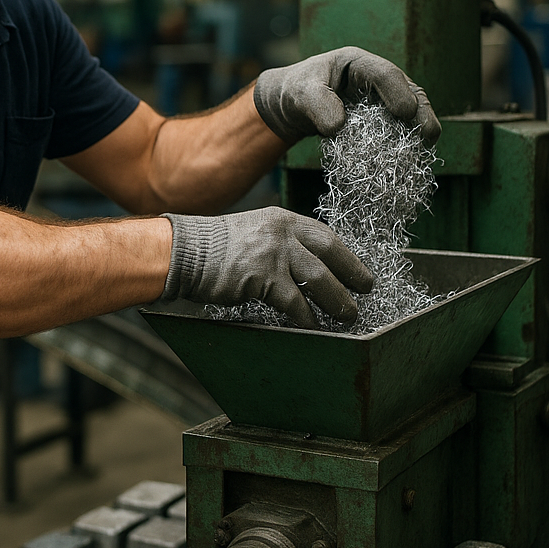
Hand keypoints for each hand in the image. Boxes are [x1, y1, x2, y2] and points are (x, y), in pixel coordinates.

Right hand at [160, 207, 372, 329]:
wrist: (184, 252)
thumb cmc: (214, 248)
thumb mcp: (253, 233)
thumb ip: (280, 244)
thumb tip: (308, 268)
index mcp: (282, 220)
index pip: (325, 237)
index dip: (348, 257)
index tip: (361, 273)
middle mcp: (282, 232)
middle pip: (329, 255)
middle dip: (352, 276)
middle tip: (365, 292)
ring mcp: (273, 254)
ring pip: (319, 280)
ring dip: (337, 301)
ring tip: (347, 315)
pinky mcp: (262, 278)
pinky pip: (295, 303)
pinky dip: (307, 318)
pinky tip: (312, 327)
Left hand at [253, 46, 440, 144]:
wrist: (288, 106)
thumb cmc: (295, 91)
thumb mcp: (300, 94)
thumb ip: (317, 104)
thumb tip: (338, 126)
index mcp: (357, 63)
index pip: (383, 73)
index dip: (397, 91)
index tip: (405, 112)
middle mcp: (373, 79)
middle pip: (406, 90)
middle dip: (421, 110)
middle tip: (429, 133)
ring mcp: (378, 99)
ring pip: (407, 109)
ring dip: (418, 126)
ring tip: (427, 144)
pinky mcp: (376, 120)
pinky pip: (395, 127)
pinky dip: (404, 139)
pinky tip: (410, 155)